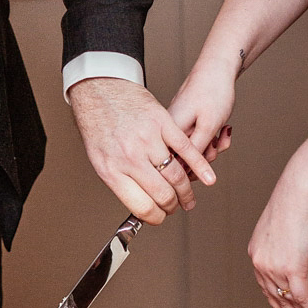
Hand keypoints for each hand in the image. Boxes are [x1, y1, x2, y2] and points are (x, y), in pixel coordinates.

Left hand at [69, 78, 214, 224]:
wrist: (100, 90)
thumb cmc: (99, 125)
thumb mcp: (99, 159)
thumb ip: (120, 181)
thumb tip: (139, 204)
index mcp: (112, 170)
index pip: (142, 207)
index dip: (156, 217)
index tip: (160, 217)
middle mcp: (129, 156)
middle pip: (163, 195)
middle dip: (172, 206)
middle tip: (175, 207)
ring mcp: (147, 139)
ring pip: (176, 175)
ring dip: (186, 192)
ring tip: (188, 198)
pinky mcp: (162, 122)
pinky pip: (186, 149)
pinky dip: (200, 166)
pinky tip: (208, 178)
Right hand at [168, 59, 237, 161]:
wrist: (218, 69)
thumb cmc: (213, 92)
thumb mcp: (209, 127)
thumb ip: (196, 153)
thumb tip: (187, 174)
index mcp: (169, 132)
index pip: (173, 166)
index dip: (193, 169)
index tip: (208, 158)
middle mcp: (169, 132)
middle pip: (184, 161)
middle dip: (206, 157)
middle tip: (217, 143)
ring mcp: (178, 129)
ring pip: (195, 152)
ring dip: (213, 146)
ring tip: (222, 132)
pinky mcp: (186, 125)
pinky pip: (199, 141)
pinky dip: (213, 138)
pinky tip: (223, 129)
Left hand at [248, 157, 307, 307]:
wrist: (300, 192)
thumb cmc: (294, 202)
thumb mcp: (281, 227)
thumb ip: (282, 244)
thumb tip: (293, 253)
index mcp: (256, 253)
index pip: (265, 288)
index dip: (277, 305)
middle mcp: (261, 263)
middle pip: (277, 298)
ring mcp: (274, 267)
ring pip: (290, 301)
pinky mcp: (291, 267)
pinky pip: (302, 297)